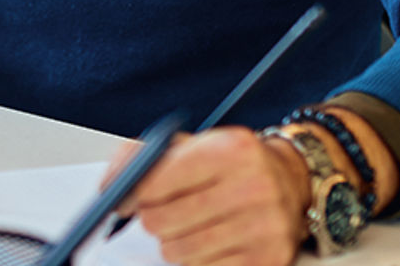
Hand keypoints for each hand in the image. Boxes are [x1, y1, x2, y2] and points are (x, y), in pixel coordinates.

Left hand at [105, 128, 307, 265]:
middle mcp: (252, 186)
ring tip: (192, 226)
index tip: (124, 200)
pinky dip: (198, 260)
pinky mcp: (267, 259)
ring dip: (175, 243)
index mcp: (229, 150)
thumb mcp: (189, 144)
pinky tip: (213, 241)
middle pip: (161, 222)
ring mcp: (263, 226)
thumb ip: (141, 156)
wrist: (290, 181)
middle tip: (164, 212)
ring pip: (178, 252)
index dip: (130, 194)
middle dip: (153, 219)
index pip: (154, 182)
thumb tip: (109, 185)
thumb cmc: (230, 164)